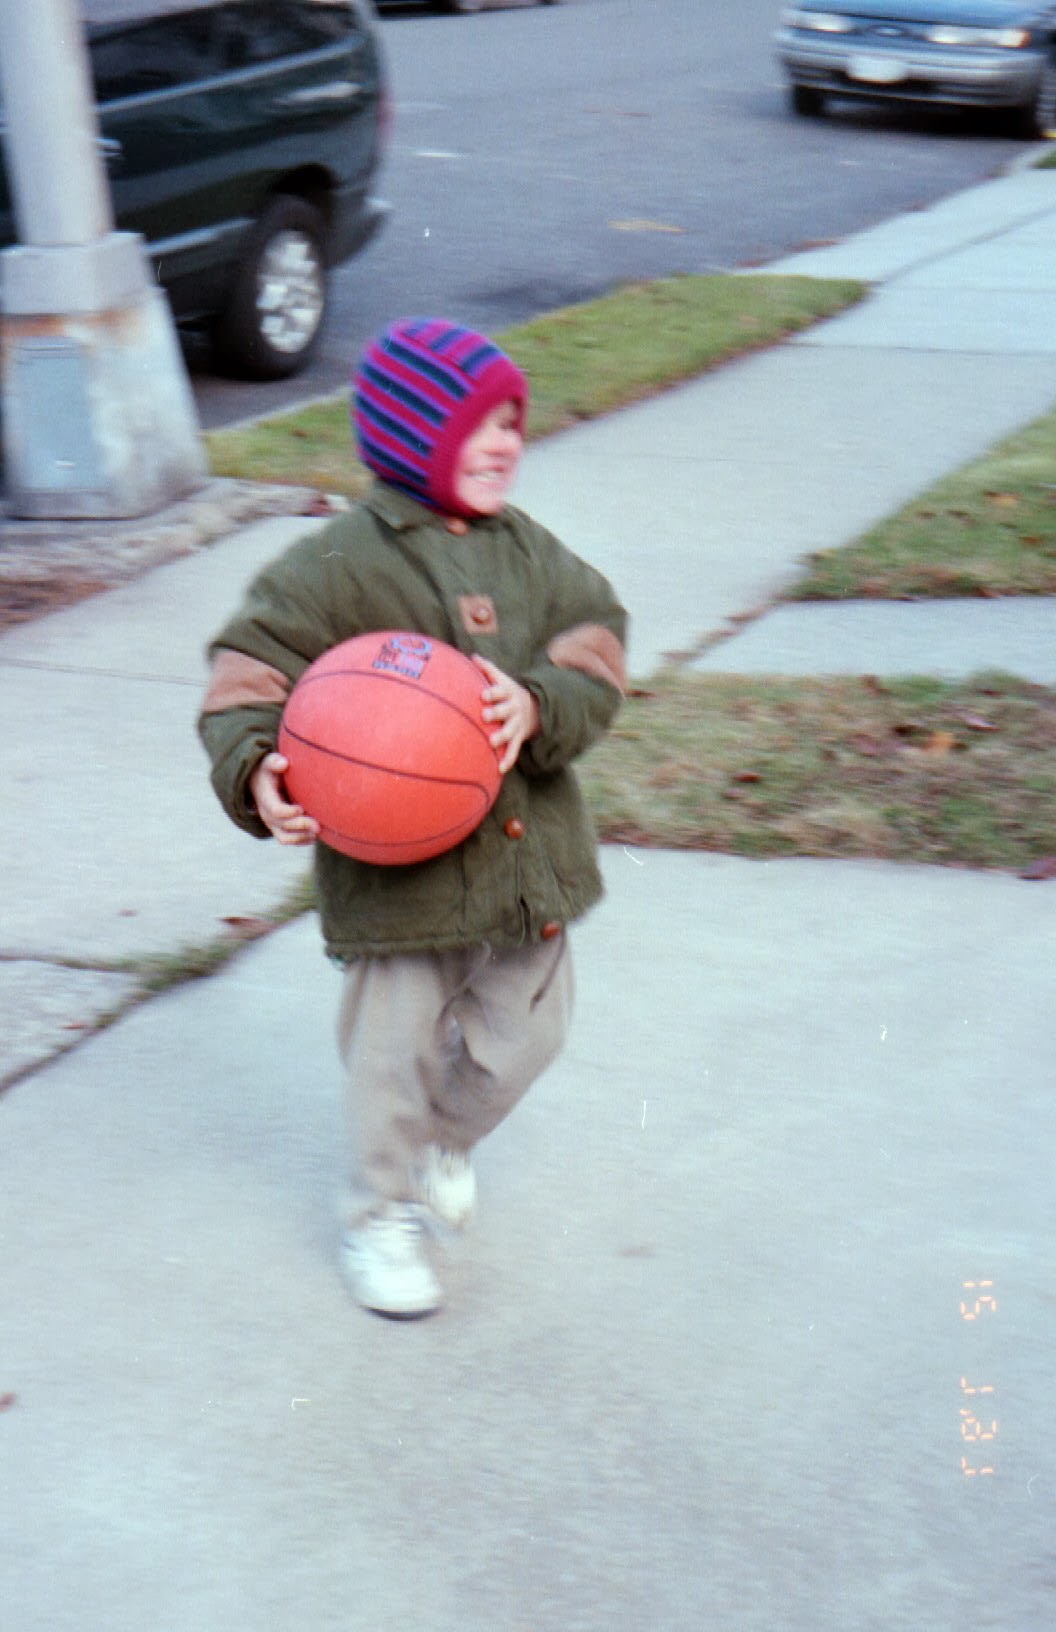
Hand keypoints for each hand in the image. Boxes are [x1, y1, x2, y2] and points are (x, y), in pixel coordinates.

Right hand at [248, 752, 319, 845]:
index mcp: (265, 799)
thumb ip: (274, 762)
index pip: (275, 810)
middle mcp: (267, 814)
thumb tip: (283, 763)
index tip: (301, 808)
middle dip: (301, 825)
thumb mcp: (268, 762)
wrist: (259, 782)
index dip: (289, 812)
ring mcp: (272, 823)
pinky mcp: (278, 829)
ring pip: (285, 837)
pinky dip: (301, 841)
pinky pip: (288, 840)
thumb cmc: (268, 770)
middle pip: (283, 825)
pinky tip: (314, 836)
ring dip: (302, 837)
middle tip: (318, 825)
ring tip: (318, 832)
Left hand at [473, 655, 540, 774]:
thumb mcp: (502, 679)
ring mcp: (517, 724)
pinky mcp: (519, 738)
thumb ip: (487, 668)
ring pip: (510, 731)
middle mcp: (513, 709)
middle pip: (505, 711)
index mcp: (508, 693)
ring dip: (501, 737)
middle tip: (485, 716)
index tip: (483, 695)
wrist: (535, 708)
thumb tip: (472, 656)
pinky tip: (500, 769)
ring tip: (492, 743)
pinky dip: (508, 760)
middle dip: (496, 713)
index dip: (492, 693)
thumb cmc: (508, 693)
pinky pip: (514, 750)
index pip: (500, 691)